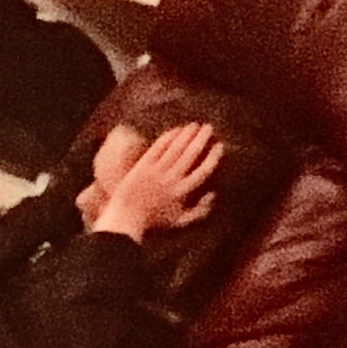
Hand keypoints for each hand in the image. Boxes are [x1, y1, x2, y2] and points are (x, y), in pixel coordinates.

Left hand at [89, 123, 220, 241]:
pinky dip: (168, 138)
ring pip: (176, 149)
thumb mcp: (180, 222)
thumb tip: (214, 194)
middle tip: (209, 128)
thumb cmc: (154, 222)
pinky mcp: (143, 166)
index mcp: (183, 192)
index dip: (213, 157)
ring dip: (186, 135)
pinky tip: (175, 130)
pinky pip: (158, 149)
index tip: (219, 146)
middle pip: (191, 155)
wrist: (126, 218)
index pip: (203, 171)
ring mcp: (157, 171)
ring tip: (194, 125)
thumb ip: (200, 210)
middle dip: (201, 139)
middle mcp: (172, 179)